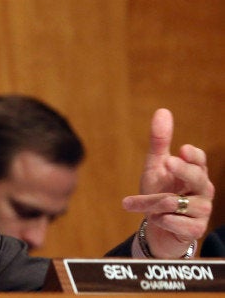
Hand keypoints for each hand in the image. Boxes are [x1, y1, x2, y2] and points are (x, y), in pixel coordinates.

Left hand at [122, 108, 213, 257]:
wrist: (159, 229)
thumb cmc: (160, 193)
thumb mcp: (156, 167)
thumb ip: (160, 142)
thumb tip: (163, 111)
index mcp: (194, 172)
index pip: (198, 161)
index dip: (193, 156)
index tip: (183, 149)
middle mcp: (202, 191)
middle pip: (198, 178)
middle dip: (183, 170)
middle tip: (168, 161)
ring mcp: (202, 211)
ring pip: (177, 203)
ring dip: (152, 203)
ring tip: (139, 205)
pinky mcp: (195, 230)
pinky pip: (177, 223)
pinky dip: (161, 220)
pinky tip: (156, 220)